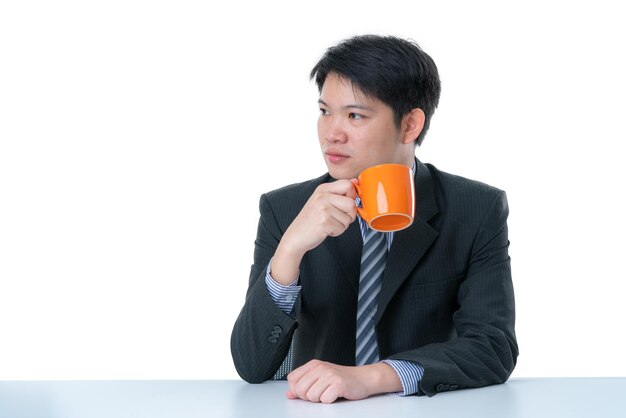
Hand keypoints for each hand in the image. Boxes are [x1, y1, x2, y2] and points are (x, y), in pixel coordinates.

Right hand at [270, 180, 356, 284]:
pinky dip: (336, 232)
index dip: (352, 196)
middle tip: (337, 218)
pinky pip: (342, 228)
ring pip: (349, 217)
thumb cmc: (312, 219)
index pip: (348, 185)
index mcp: (323, 189)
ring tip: (329, 224)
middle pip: (352, 203)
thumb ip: (338, 192)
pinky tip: (326, 230)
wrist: (296, 236)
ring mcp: (323, 209)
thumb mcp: (323, 200)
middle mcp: (322, 196)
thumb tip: (356, 182)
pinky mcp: (324, 222)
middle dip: (349, 214)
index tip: (344, 204)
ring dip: (342, 224)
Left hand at [286, 360, 401, 403]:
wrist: (363, 378)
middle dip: (308, 397)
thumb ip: (304, 384)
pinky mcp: (338, 384)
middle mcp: (320, 367)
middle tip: (320, 393)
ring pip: (311, 397)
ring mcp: (329, 375)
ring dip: (320, 399)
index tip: (308, 390)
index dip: (297, 389)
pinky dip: (330, 401)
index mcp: (313, 364)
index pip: (292, 379)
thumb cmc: (341, 378)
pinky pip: (325, 400)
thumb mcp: (320, 378)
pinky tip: (336, 394)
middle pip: (300, 390)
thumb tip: (289, 394)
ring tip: (329, 392)